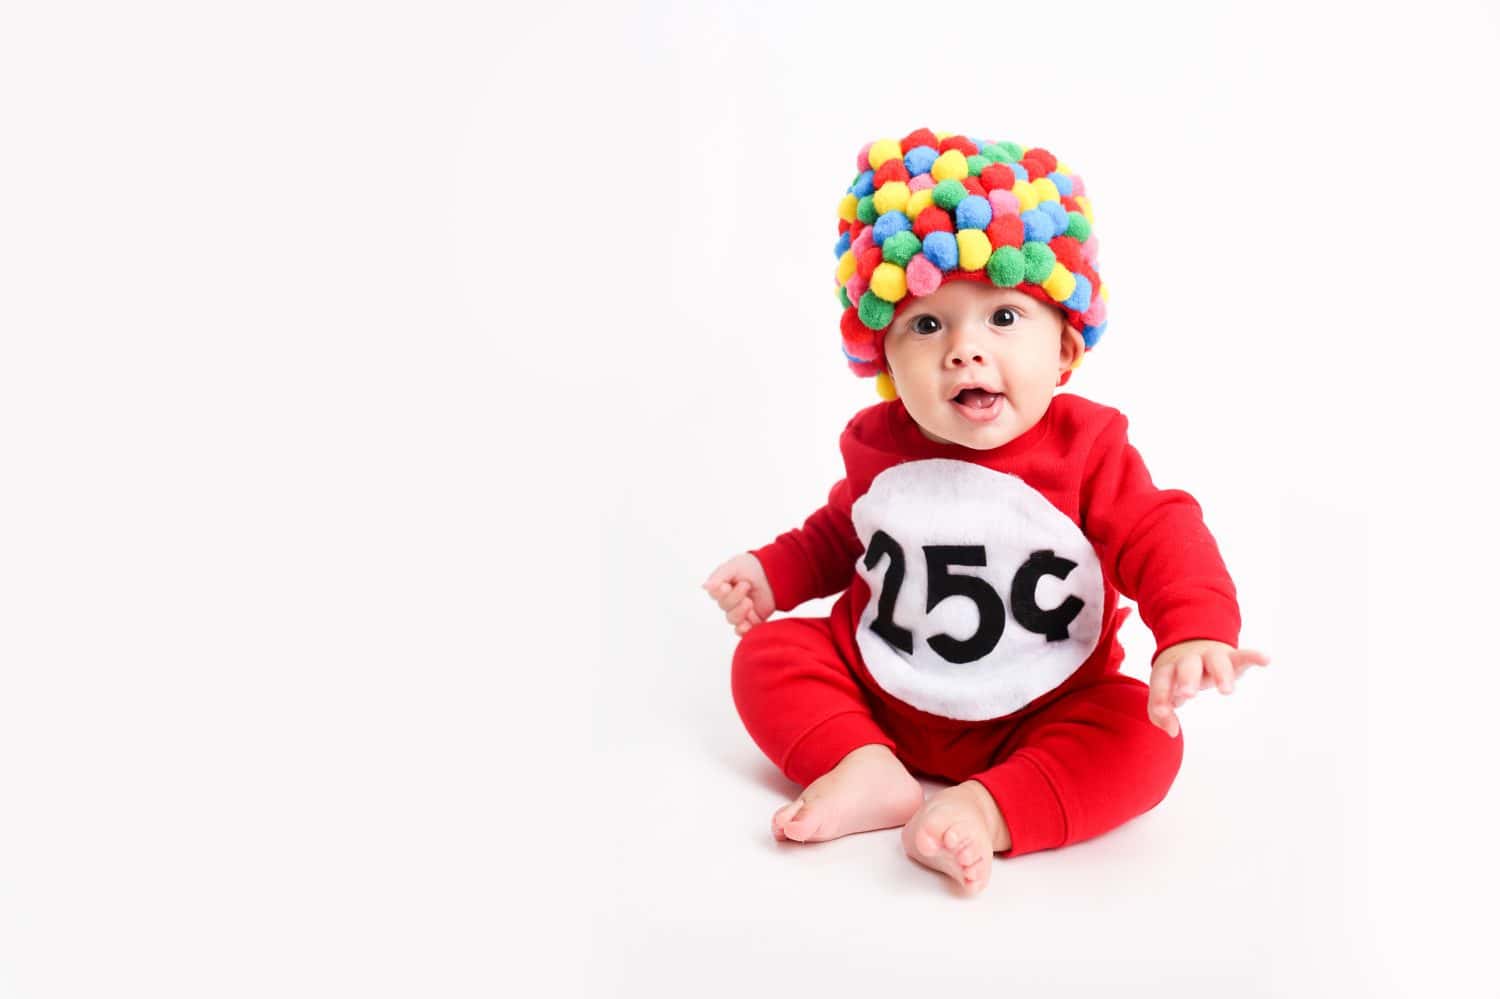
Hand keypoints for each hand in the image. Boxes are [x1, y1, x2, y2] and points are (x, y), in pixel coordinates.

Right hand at [702, 553, 775, 636]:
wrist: (772, 574)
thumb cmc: (751, 568)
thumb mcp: (734, 566)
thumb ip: (719, 576)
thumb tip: (705, 586)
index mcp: (721, 588)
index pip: (714, 594)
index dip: (719, 593)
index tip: (726, 586)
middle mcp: (728, 601)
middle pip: (724, 606)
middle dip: (735, 597)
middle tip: (746, 585)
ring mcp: (740, 612)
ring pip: (732, 619)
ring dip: (740, 610)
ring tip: (750, 601)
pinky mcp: (751, 621)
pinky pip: (742, 631)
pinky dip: (742, 630)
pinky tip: (746, 625)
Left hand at [1147, 639, 1269, 737]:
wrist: (1189, 643)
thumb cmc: (1175, 676)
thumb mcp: (1164, 691)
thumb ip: (1160, 713)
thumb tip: (1171, 731)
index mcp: (1169, 668)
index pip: (1162, 680)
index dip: (1160, 695)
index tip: (1163, 713)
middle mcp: (1190, 660)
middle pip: (1188, 665)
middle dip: (1188, 678)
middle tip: (1188, 694)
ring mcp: (1211, 658)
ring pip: (1216, 661)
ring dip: (1221, 674)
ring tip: (1226, 691)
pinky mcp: (1231, 658)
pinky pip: (1243, 655)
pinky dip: (1254, 656)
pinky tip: (1265, 660)